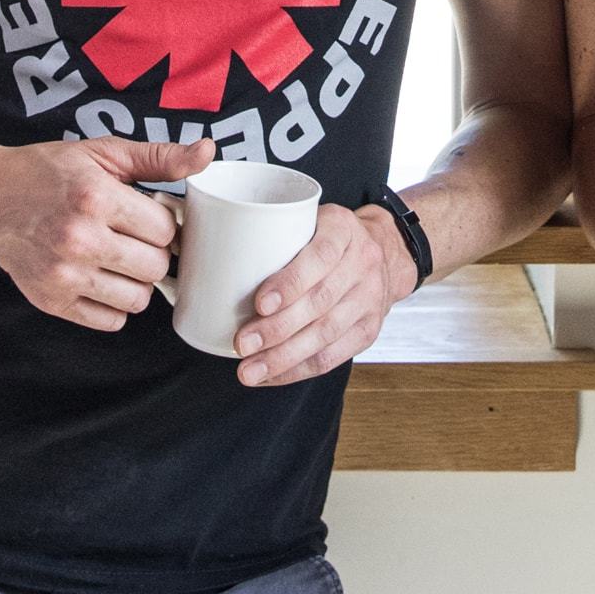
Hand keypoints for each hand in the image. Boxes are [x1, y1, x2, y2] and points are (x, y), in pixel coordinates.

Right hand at [0, 137, 214, 330]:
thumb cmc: (48, 172)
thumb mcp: (103, 154)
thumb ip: (159, 157)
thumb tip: (208, 152)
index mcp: (95, 198)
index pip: (164, 229)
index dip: (163, 224)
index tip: (150, 217)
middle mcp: (79, 239)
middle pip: (156, 267)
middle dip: (153, 253)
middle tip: (136, 238)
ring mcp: (64, 276)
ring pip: (138, 299)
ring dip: (137, 281)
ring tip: (120, 258)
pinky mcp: (52, 301)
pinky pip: (110, 320)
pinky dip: (114, 304)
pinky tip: (102, 278)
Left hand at [232, 203, 416, 387]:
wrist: (384, 251)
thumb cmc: (327, 236)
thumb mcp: (308, 218)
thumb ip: (272, 232)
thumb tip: (210, 253)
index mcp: (343, 229)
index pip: (320, 256)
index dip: (290, 282)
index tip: (260, 302)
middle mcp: (363, 263)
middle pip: (321, 302)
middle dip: (278, 328)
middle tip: (242, 343)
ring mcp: (370, 298)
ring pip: (326, 334)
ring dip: (284, 357)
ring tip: (249, 369)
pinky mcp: (369, 329)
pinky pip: (333, 356)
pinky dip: (299, 370)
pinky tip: (272, 375)